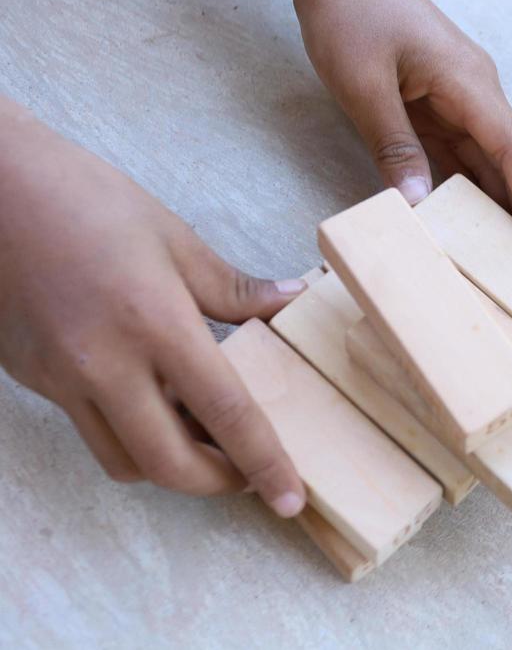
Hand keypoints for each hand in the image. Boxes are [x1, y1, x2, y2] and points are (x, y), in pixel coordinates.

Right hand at [0, 110, 306, 513]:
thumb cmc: (86, 199)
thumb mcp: (174, 237)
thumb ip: (232, 287)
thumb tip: (289, 301)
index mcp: (154, 324)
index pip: (225, 412)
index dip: (263, 462)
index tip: (291, 497)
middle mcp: (105, 365)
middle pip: (168, 462)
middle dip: (215, 482)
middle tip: (248, 474)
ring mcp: (62, 379)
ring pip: (122, 459)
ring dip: (169, 463)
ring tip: (204, 434)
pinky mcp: (34, 379)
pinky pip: (90, 428)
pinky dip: (130, 431)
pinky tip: (154, 399)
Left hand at [288, 0, 511, 248]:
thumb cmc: (349, 11)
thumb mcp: (363, 87)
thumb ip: (394, 147)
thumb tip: (418, 205)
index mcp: (468, 82)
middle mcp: (474, 89)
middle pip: (508, 159)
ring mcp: (455, 92)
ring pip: (483, 157)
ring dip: (490, 200)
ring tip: (495, 254)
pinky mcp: (432, 96)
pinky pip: (455, 147)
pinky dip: (458, 182)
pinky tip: (452, 216)